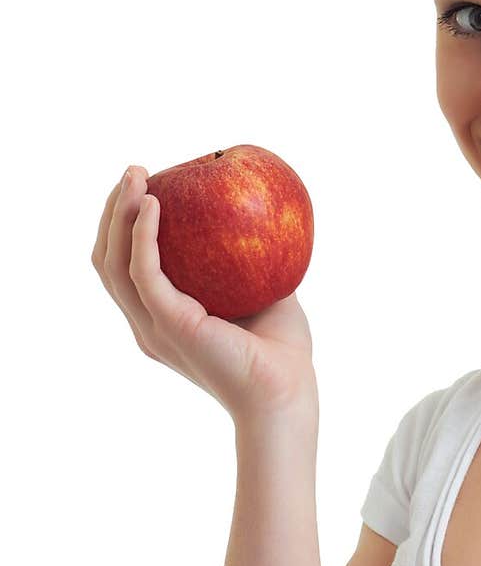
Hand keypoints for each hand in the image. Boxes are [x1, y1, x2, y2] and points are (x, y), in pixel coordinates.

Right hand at [91, 166, 318, 422]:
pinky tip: (157, 204)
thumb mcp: (263, 292)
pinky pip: (145, 272)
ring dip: (119, 214)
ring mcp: (154, 327)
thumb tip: (259, 215)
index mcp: (163, 320)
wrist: (288, 394)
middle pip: (108, 260)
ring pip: (114, 263)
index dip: (124, 226)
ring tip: (137, 175)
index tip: (145, 185)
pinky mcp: (170, 324)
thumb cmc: (282, 352)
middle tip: (136, 171)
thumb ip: (251, 260)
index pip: (124, 268)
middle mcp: (149, 325)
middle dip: (113, 211)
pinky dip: (143, 235)